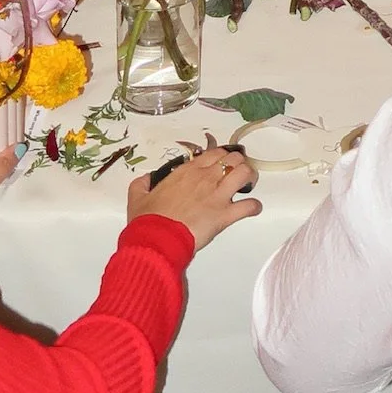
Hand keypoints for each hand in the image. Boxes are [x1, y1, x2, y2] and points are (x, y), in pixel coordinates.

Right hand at [128, 148, 259, 248]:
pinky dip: (254, 207)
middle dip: (238, 164)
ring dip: (249, 178)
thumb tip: (146, 178)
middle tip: (236, 175)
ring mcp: (217, 195)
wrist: (156, 239)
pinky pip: (248, 206)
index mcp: (187, 171)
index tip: (222, 165)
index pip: (214, 153)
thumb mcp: (137, 196)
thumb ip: (141, 183)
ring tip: (247, 187)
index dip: (222, 157)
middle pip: (233, 158)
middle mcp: (206, 178)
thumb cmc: (147, 219)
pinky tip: (252, 209)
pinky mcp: (225, 215)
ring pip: (244, 173)